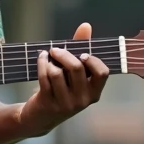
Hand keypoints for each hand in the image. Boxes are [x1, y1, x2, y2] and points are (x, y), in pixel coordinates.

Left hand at [16, 23, 109, 137]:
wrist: (40, 117)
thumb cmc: (61, 89)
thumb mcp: (73, 74)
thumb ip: (81, 49)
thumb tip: (86, 26)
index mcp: (94, 92)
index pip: (102, 73)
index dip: (93, 60)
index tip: (82, 54)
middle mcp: (83, 100)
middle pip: (76, 68)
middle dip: (64, 54)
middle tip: (55, 49)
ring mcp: (65, 103)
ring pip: (57, 72)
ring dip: (49, 60)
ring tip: (46, 57)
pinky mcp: (48, 103)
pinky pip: (44, 77)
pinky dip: (41, 64)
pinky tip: (41, 59)